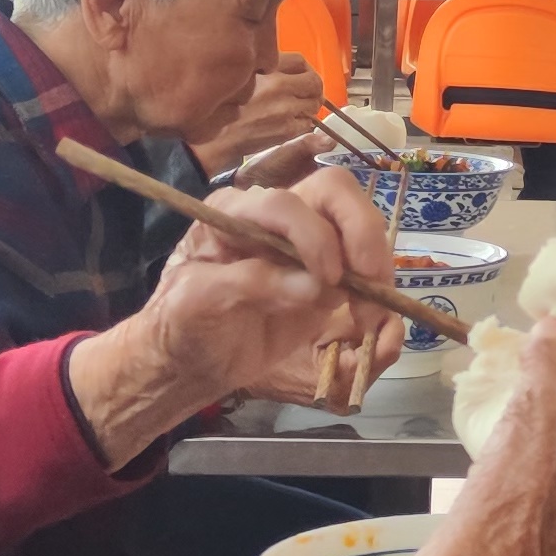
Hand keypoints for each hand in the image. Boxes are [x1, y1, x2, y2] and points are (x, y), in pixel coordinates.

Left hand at [73, 171, 393, 456]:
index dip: (313, 235)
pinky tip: (368, 319)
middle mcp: (274, 218)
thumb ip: (251, 285)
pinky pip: (362, 265)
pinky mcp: (323, 274)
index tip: (328, 279)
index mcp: (234, 213)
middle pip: (334, 193)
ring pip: (356, 224)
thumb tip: (316, 287)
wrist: (189, 362)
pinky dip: (375, 289)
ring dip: (375, 263)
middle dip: (361, 232)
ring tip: (368, 312)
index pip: (284, 204)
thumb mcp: (197, 302)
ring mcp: (303, 244)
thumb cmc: (179, 325)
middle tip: (370, 280)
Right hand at [195, 58, 334, 177]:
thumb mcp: (240, 76)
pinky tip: (291, 122)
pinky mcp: (287, 129)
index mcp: (266, 68)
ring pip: (315, 103)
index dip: (305, 69)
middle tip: (307, 94)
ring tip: (298, 109)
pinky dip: (303, 123)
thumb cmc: (222, 107)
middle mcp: (279, 85)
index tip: (302, 75)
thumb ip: (262, 69)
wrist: (215, 137)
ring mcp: (285, 108)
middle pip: (314, 81)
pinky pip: (308, 123)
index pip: (300, 61)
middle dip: (313, 88)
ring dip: (309, 106)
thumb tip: (283, 70)